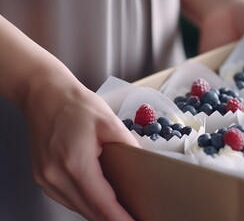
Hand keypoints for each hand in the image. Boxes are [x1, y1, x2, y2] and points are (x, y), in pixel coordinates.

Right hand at [25, 83, 138, 220]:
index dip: (121, 218)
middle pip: (89, 211)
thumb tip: (142, 164)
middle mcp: (56, 175)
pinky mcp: (42, 177)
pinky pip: (66, 198)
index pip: (102, 203)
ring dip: (98, 211)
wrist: (44, 94)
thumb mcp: (109, 121)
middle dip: (112, 218)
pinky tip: (97, 196)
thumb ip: (128, 145)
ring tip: (119, 209)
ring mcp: (46, 178)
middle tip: (133, 216)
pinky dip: (84, 202)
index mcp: (75, 162)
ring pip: (77, 207)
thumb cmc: (74, 105)